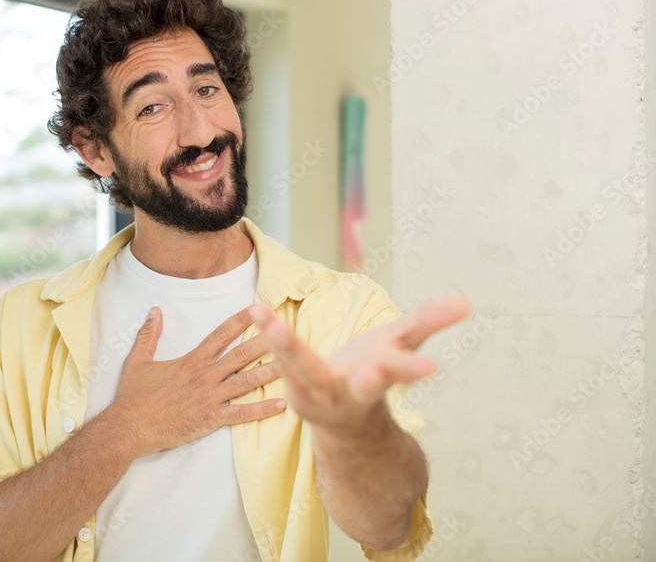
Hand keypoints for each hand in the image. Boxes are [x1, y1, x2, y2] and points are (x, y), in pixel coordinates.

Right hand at [110, 305, 287, 455]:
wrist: (129, 427)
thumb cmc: (133, 396)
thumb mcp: (137, 360)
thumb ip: (148, 335)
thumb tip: (154, 311)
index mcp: (190, 361)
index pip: (220, 335)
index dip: (240, 320)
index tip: (258, 309)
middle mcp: (203, 376)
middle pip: (240, 355)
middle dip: (265, 342)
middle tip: (287, 331)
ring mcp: (208, 398)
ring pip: (245, 382)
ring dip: (270, 373)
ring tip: (292, 365)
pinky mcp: (209, 419)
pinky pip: (240, 414)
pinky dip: (261, 410)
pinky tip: (281, 404)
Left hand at [249, 296, 470, 434]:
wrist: (343, 420)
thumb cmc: (374, 372)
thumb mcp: (401, 347)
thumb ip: (429, 323)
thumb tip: (465, 302)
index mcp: (380, 380)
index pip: (398, 372)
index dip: (412, 369)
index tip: (431, 368)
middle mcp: (350, 392)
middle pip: (354, 383)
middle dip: (357, 375)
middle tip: (365, 372)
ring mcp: (319, 394)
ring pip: (303, 368)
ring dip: (286, 345)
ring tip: (270, 321)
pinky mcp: (293, 388)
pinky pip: (281, 358)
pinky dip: (270, 334)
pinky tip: (257, 309)